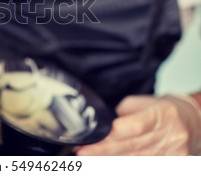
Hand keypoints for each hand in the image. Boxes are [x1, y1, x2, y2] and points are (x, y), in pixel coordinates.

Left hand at [75, 95, 200, 155]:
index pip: (135, 127)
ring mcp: (172, 153)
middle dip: (103, 151)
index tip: (93, 137)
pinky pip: (144, 168)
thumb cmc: (164, 110)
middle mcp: (169, 135)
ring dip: (110, 162)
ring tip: (89, 161)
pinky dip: (124, 167)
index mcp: (162, 114)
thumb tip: (103, 124)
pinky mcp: (172, 165)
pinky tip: (107, 165)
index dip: (112, 135)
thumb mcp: (144, 102)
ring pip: (137, 161)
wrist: (194, 122)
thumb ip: (123, 113)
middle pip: (132, 147)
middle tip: (82, 152)